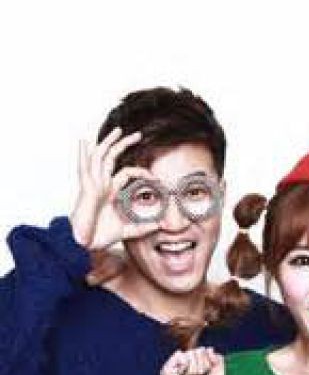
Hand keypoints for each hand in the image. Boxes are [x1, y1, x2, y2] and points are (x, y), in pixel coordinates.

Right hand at [70, 127, 158, 249]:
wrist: (84, 243)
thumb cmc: (100, 236)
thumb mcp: (127, 230)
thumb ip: (143, 228)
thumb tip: (159, 226)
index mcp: (110, 191)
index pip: (127, 173)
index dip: (143, 172)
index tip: (157, 178)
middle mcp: (101, 184)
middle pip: (113, 158)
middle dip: (124, 144)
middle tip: (138, 135)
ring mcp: (93, 184)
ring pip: (101, 157)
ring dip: (109, 142)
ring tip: (120, 130)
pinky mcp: (86, 189)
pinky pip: (84, 169)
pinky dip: (83, 155)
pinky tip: (84, 142)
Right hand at [160, 347, 224, 374]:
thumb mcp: (219, 374)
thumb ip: (218, 359)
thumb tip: (209, 349)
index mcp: (196, 366)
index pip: (204, 351)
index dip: (209, 360)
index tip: (208, 372)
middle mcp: (185, 365)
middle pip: (198, 350)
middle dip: (203, 363)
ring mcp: (176, 367)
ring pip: (190, 353)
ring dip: (195, 366)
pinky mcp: (167, 369)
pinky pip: (179, 354)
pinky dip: (185, 363)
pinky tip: (184, 374)